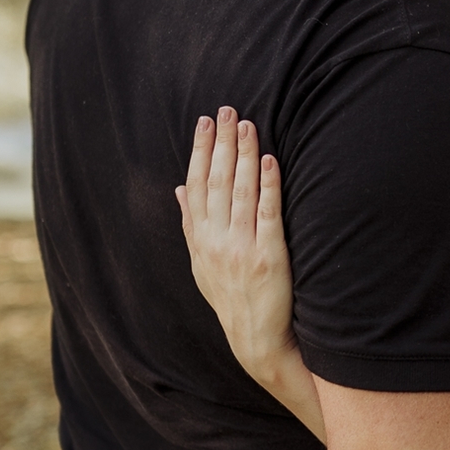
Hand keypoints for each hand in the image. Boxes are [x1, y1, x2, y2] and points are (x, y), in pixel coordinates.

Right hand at [176, 108, 296, 375]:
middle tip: (227, 110)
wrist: (255, 338)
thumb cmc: (231, 298)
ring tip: (248, 125)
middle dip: (221, 143)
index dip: (199, 151)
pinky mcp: (269, 256)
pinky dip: (268, 184)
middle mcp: (216, 241)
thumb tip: (179, 190)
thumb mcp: (202, 264)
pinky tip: (269, 160)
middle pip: (216, 182)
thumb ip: (191, 225)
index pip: (196, 185)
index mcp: (200, 240)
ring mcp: (242, 248)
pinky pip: (268, 213)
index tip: (204, 122)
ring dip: (243, 155)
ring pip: (240, 191)